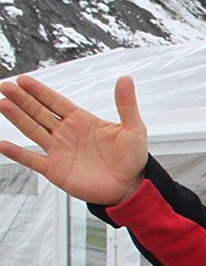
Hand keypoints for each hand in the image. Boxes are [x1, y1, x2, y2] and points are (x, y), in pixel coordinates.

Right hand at [0, 75, 147, 205]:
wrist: (131, 187)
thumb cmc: (133, 158)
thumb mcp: (133, 129)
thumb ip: (126, 104)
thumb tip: (126, 78)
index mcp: (81, 120)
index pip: (55, 101)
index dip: (39, 91)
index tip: (23, 80)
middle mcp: (66, 133)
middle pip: (39, 112)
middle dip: (22, 99)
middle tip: (5, 86)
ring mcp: (59, 151)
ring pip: (33, 130)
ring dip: (17, 118)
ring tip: (2, 103)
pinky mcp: (56, 170)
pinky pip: (32, 160)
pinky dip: (18, 153)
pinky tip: (3, 144)